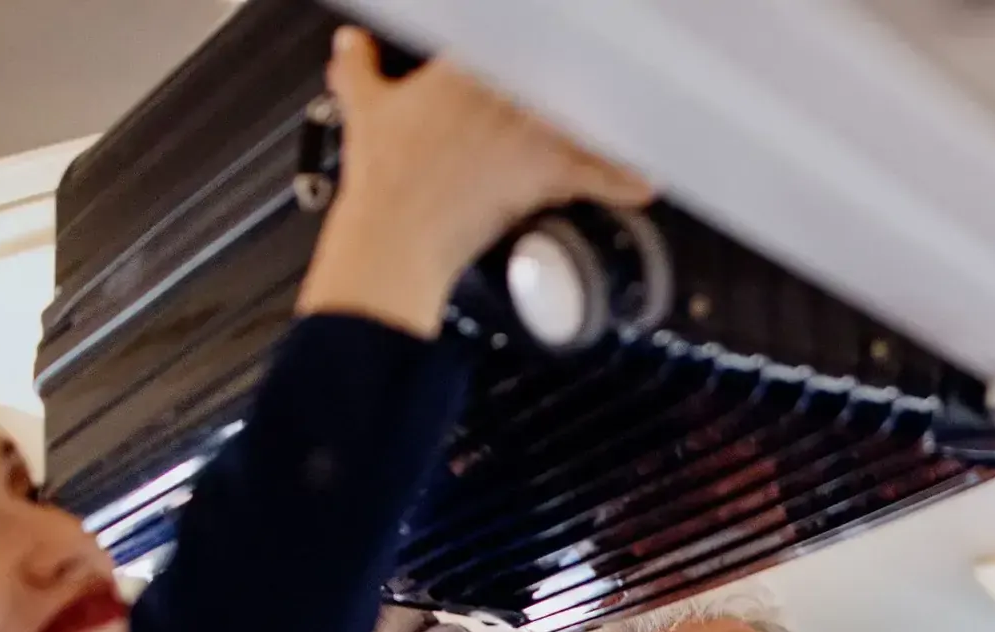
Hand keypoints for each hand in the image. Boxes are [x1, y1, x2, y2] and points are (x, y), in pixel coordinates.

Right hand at [296, 26, 652, 337]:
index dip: (533, 39)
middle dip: (579, 71)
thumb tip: (349, 45)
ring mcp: (527, 132)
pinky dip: (623, 179)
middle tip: (600, 67)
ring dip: (606, 118)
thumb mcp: (363, 110)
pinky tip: (645, 181)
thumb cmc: (383, 176)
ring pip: (581, 114)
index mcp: (463, 67)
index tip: (556, 35)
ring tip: (633, 114)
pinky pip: (596, 172)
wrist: (397, 234)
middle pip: (558, 71)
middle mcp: (502, 94)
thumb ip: (359, 68)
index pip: (512, 36)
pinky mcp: (543, 173)